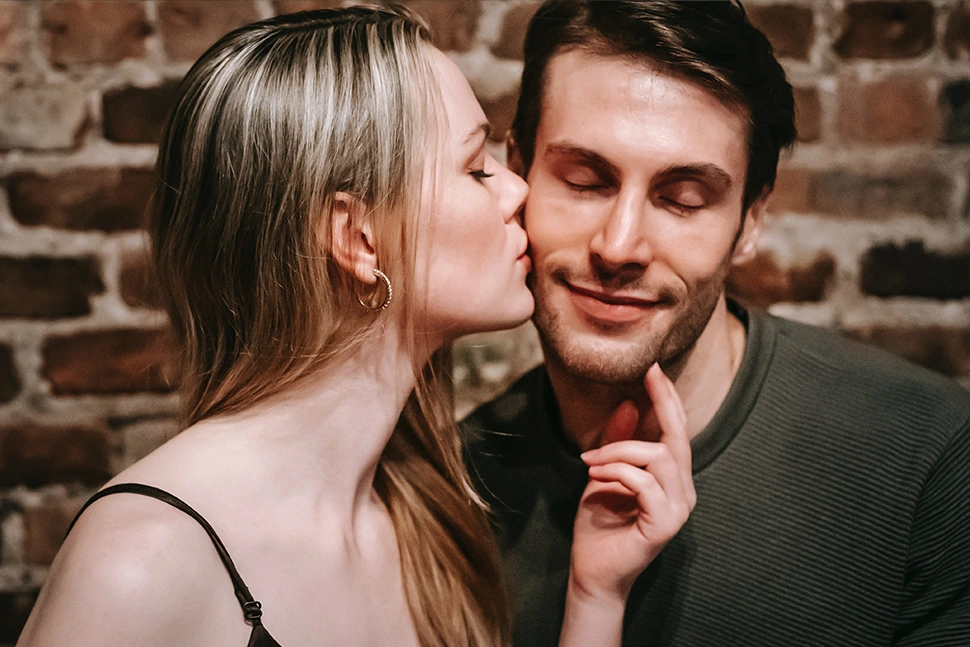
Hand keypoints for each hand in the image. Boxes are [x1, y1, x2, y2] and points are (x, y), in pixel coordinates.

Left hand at [568, 363, 695, 604]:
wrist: (591, 571)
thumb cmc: (598, 525)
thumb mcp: (603, 473)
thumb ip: (618, 441)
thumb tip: (631, 403)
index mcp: (672, 480)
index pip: (677, 433)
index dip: (669, 399)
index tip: (654, 369)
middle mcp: (683, 492)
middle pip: (678, 438)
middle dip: (664, 402)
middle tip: (646, 375)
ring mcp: (678, 510)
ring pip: (659, 457)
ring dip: (620, 450)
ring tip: (591, 460)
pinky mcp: (665, 524)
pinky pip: (644, 482)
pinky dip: (617, 472)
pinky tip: (596, 476)